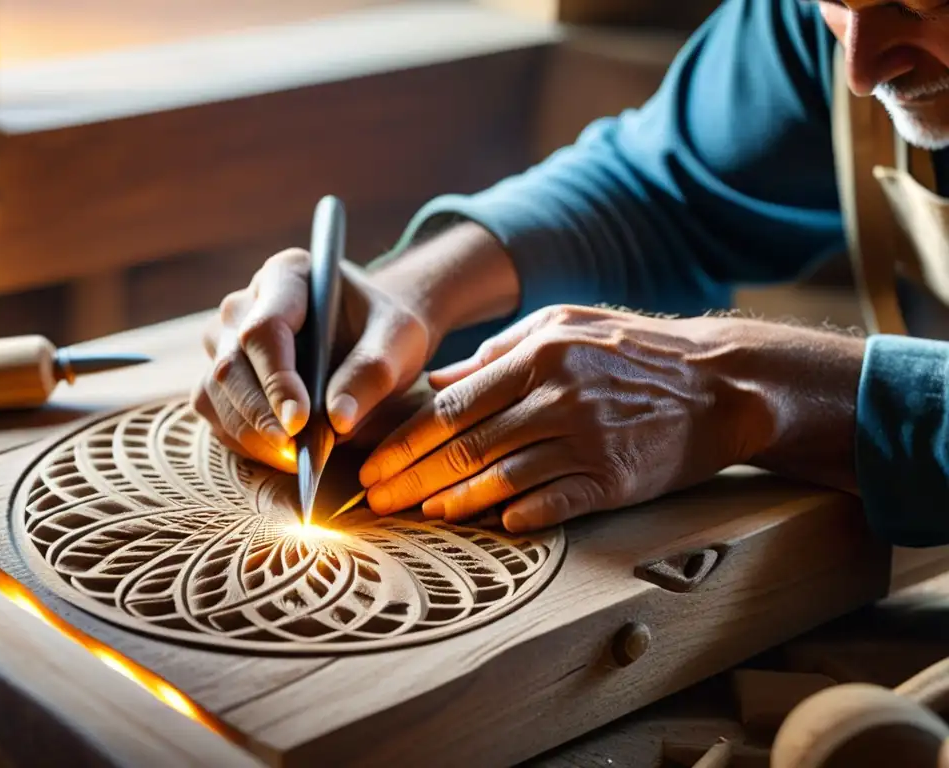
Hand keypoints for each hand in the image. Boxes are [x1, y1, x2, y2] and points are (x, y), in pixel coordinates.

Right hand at [190, 248, 431, 469]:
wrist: (373, 337)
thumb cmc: (385, 331)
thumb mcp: (399, 341)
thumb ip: (372, 372)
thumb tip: (337, 420)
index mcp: (287, 275)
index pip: (265, 329)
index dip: (277, 379)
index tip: (299, 422)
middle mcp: (244, 304)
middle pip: (231, 364)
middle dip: (260, 417)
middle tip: (296, 454)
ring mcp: (224, 339)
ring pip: (214, 392)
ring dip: (250, 434)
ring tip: (294, 459)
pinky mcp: (221, 375)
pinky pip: (214, 412)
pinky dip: (243, 440)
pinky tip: (280, 454)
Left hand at [357, 305, 775, 532]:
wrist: (720, 382)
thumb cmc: (633, 350)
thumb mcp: (565, 326)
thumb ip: (498, 354)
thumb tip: (437, 382)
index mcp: (538, 356)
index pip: (453, 406)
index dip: (406, 441)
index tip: (374, 465)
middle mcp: (558, 397)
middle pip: (466, 447)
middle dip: (412, 479)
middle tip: (376, 502)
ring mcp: (587, 440)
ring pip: (502, 479)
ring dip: (454, 503)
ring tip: (419, 516)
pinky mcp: (614, 479)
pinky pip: (553, 504)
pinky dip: (517, 517)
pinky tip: (490, 526)